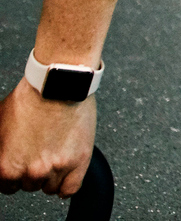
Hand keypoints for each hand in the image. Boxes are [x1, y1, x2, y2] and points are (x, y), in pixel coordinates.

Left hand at [0, 79, 95, 197]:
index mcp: (7, 166)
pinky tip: (65, 172)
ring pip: (50, 188)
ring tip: (53, 154)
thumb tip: (3, 153)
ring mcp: (56, 168)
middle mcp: (31, 171)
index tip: (20, 164)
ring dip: (51, 175)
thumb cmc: (30, 99)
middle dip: (32, 171)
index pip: (6, 186)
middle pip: (29, 186)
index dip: (14, 172)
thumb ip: (0, 148)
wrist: (58, 85)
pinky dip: (67, 184)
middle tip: (38, 152)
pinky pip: (70, 189)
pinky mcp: (78, 162)